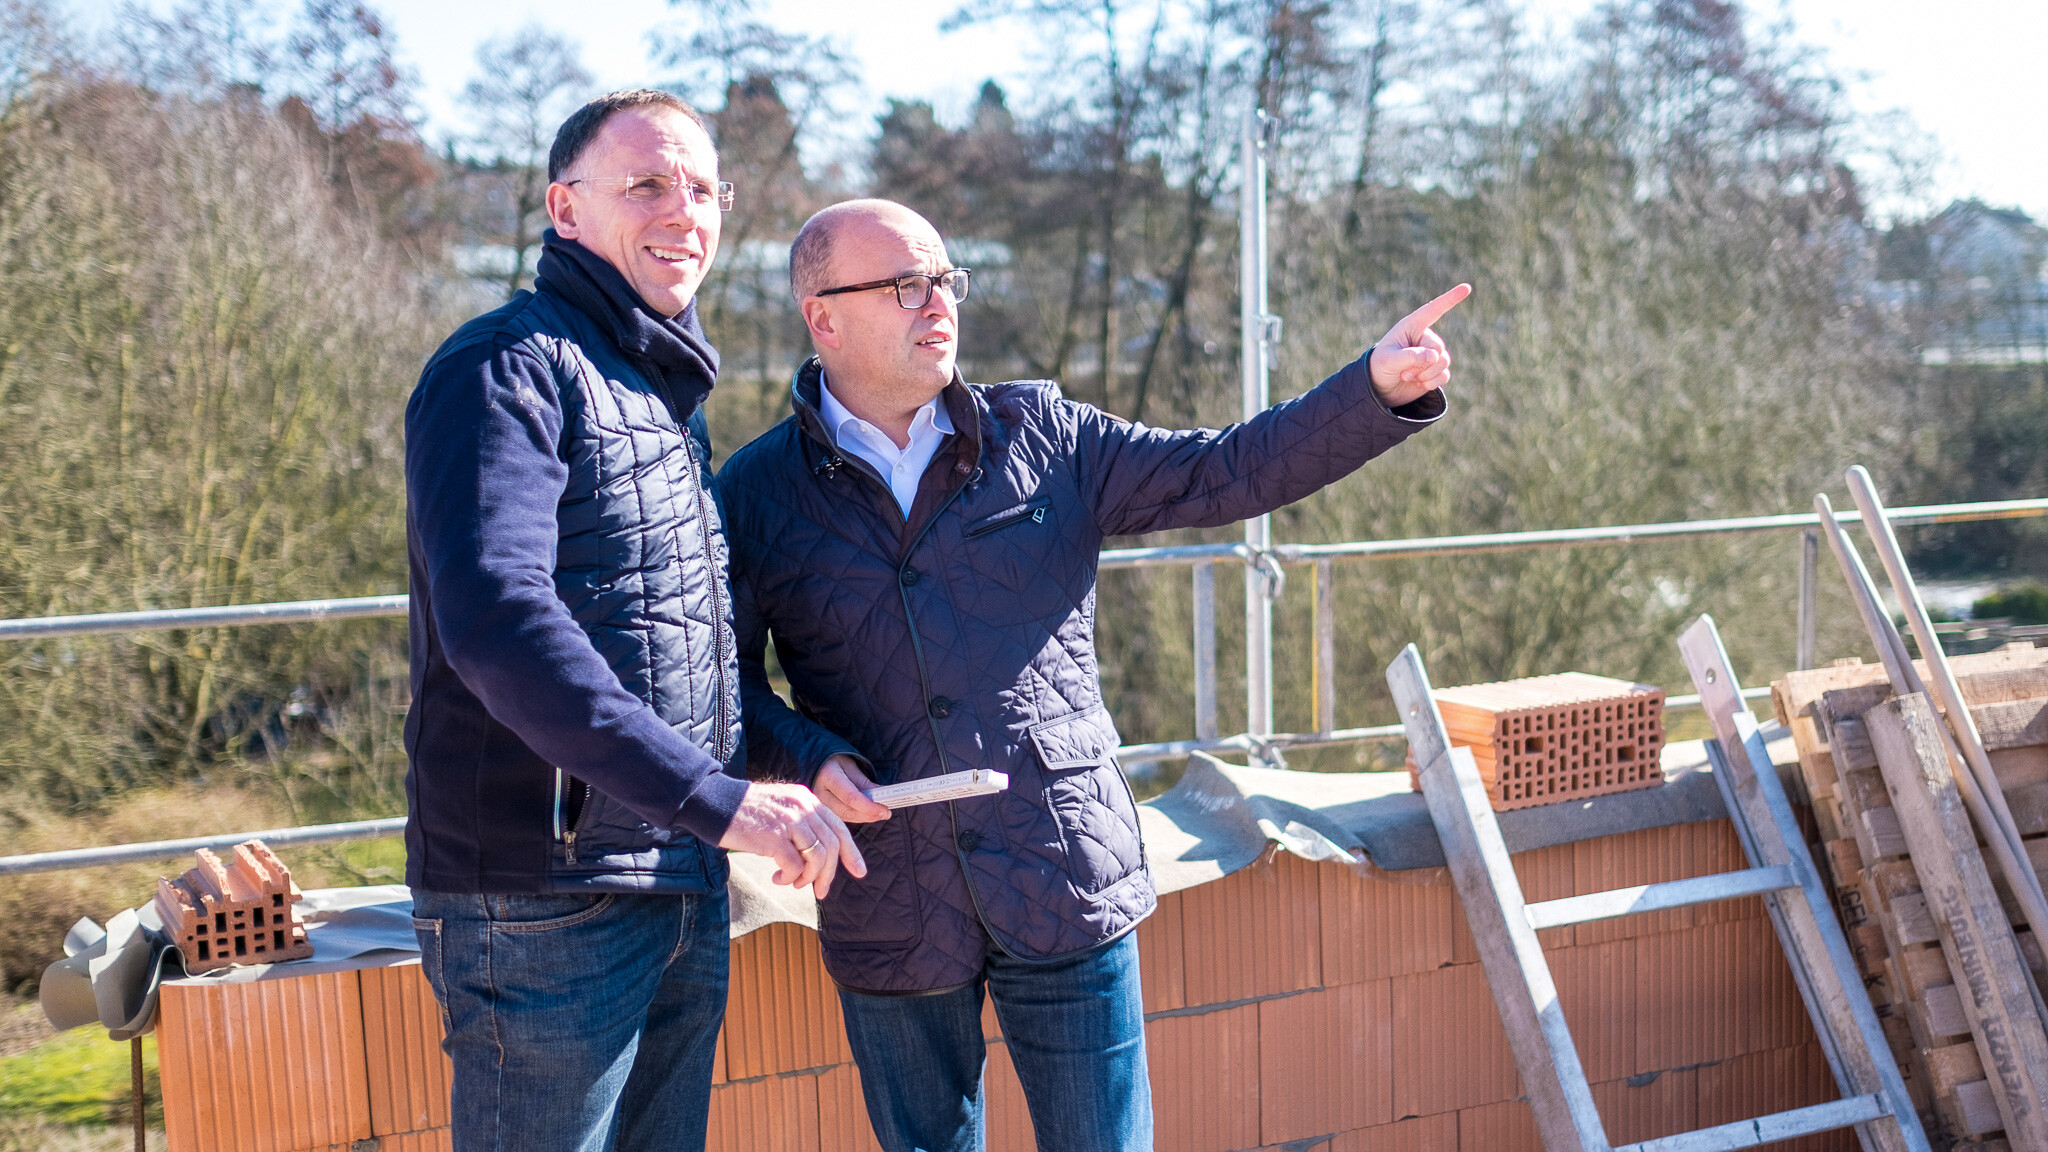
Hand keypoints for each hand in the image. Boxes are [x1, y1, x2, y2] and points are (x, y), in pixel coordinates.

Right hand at [717, 781, 865, 898]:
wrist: (717, 803)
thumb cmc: (749, 812)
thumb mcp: (784, 808)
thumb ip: (804, 824)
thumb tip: (822, 858)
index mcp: (808, 800)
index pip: (839, 828)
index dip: (851, 853)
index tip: (859, 872)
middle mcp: (803, 807)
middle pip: (831, 846)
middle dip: (829, 874)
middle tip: (821, 891)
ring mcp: (789, 821)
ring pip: (817, 858)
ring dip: (808, 878)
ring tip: (794, 882)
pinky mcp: (774, 837)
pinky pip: (794, 866)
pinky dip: (789, 878)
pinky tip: (778, 877)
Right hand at [815, 755, 891, 823]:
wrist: (815, 763)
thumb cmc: (835, 762)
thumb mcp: (851, 766)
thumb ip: (865, 783)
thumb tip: (883, 797)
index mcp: (828, 775)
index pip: (850, 797)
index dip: (869, 807)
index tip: (885, 810)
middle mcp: (819, 792)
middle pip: (847, 811)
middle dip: (869, 815)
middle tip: (886, 813)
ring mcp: (817, 804)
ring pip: (844, 818)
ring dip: (864, 818)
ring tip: (880, 814)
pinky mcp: (820, 812)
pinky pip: (840, 818)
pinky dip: (856, 817)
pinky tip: (867, 814)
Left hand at [1368, 284, 1471, 407]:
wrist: (1380, 388)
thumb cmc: (1380, 366)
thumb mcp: (1389, 360)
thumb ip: (1411, 356)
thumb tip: (1434, 357)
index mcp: (1412, 326)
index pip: (1434, 310)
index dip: (1450, 299)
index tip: (1467, 287)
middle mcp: (1425, 337)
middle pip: (1438, 348)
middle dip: (1422, 364)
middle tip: (1404, 372)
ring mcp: (1432, 354)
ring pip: (1443, 362)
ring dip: (1426, 374)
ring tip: (1407, 377)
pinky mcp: (1436, 370)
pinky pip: (1444, 375)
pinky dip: (1431, 383)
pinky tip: (1418, 384)